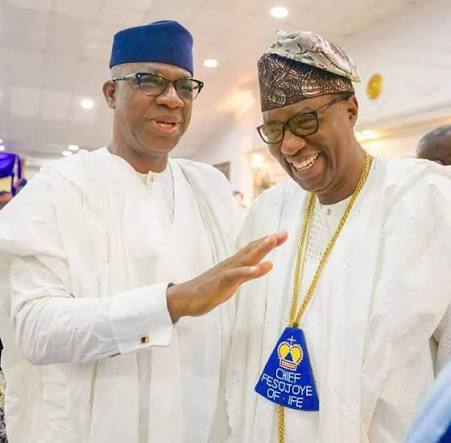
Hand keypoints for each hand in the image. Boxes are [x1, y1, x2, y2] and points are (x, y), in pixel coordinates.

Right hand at [166, 231, 287, 321]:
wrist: (186, 297)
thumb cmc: (209, 289)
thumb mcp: (234, 281)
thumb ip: (250, 273)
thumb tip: (268, 264)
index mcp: (235, 265)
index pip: (253, 250)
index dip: (268, 242)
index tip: (283, 235)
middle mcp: (232, 264)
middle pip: (252, 250)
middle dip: (268, 241)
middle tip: (284, 233)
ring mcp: (226, 271)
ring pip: (245, 258)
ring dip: (259, 249)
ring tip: (272, 240)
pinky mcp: (221, 281)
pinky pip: (235, 275)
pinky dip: (247, 271)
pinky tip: (258, 268)